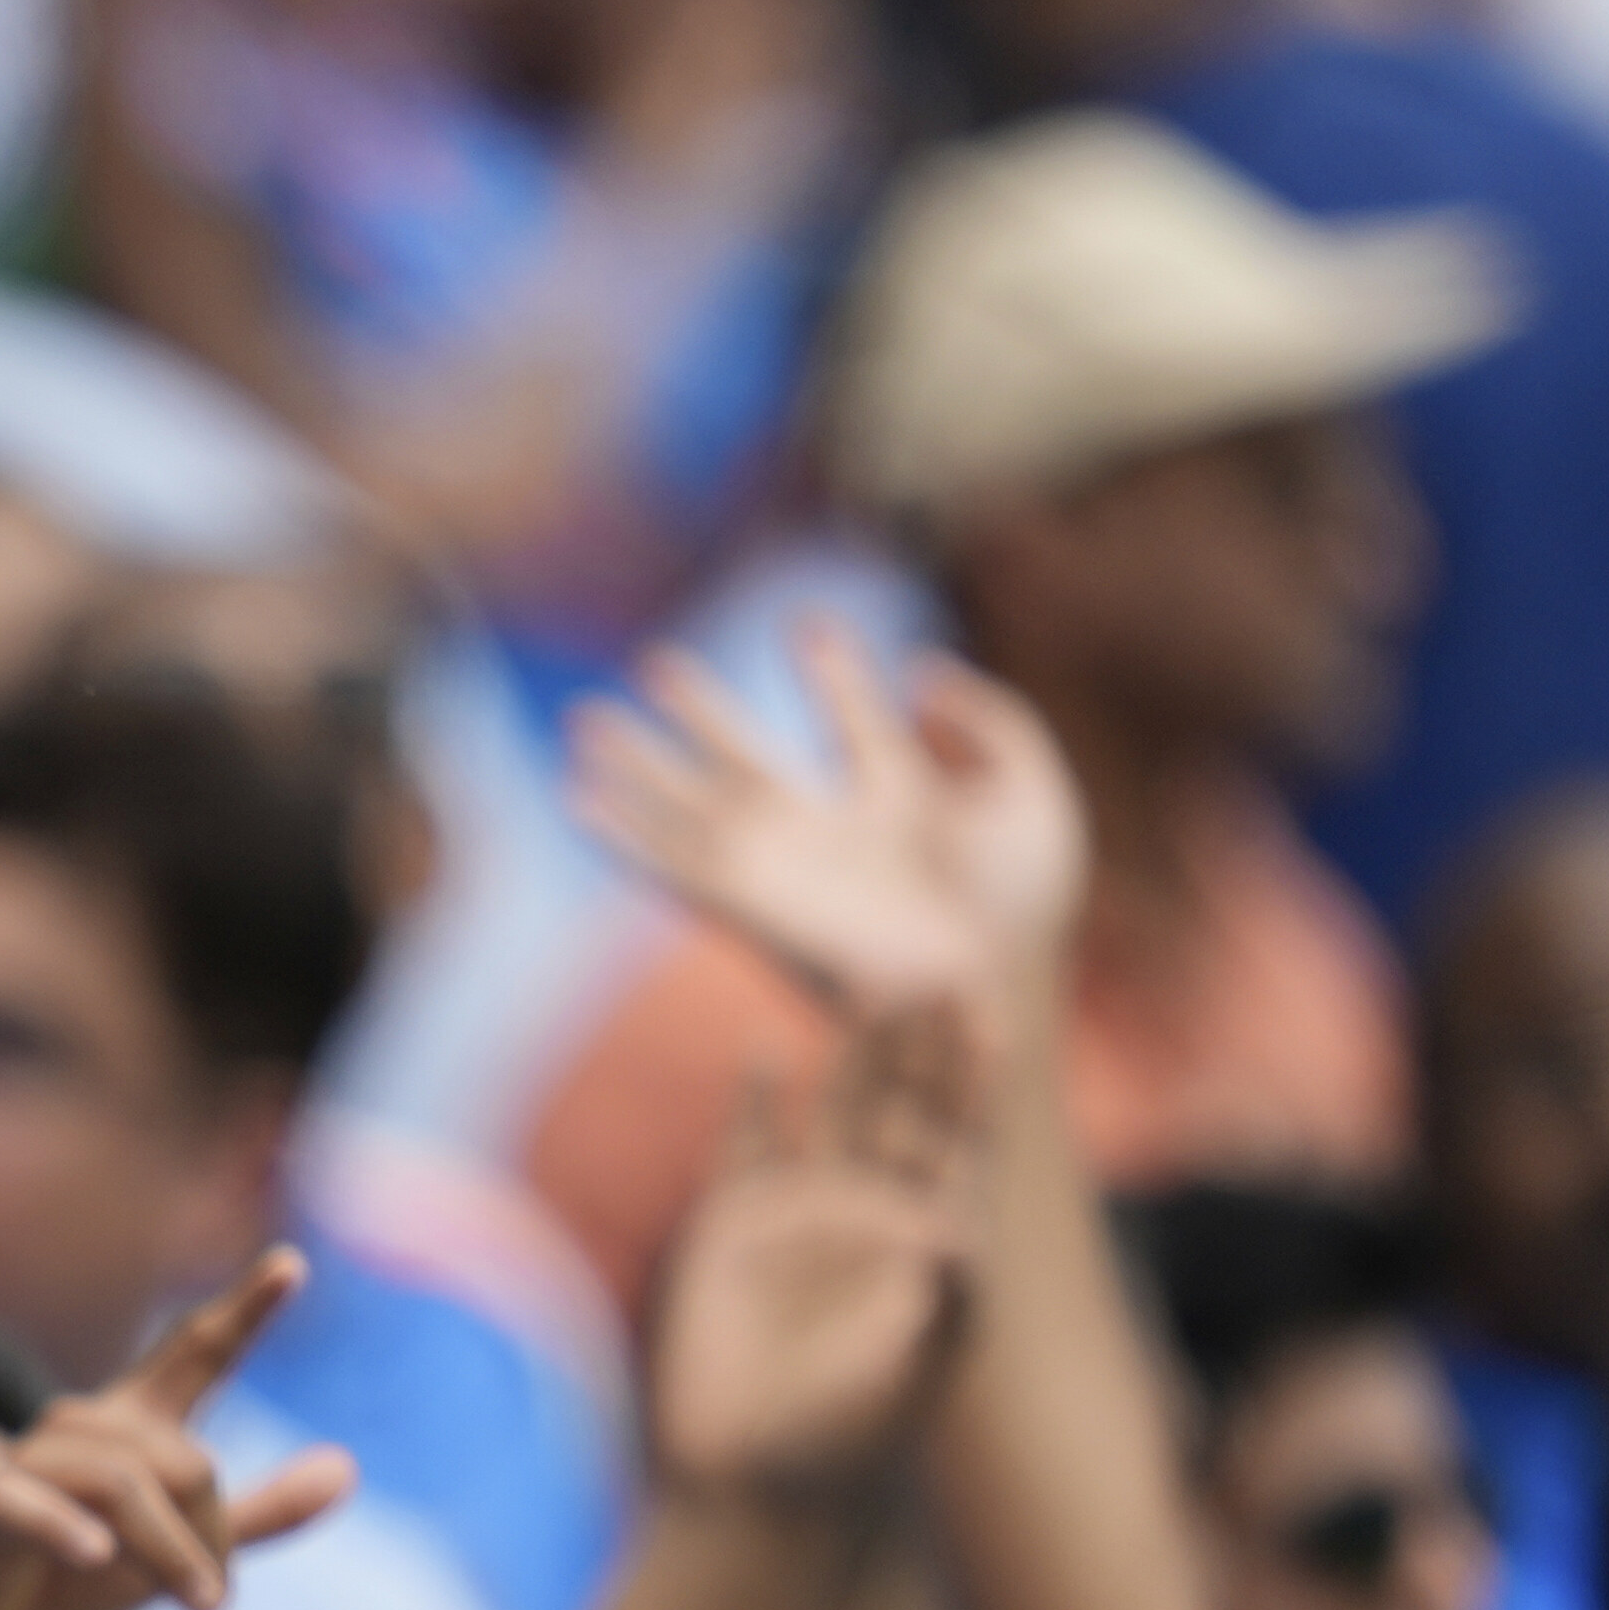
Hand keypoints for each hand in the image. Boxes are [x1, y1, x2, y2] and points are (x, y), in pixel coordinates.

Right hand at [0, 1255, 362, 1609]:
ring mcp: (26, 1466)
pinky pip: (33, 1506)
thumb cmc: (54, 1583)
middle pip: (184, 1457)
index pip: (191, 1357)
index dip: (243, 1311)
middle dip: (215, 1532)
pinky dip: (66, 1530)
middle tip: (215, 1606)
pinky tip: (93, 1557)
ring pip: (127, 1484)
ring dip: (172, 1554)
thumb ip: (254, 1519)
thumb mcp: (170, 1555)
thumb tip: (347, 1468)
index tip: (292, 1264)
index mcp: (127, 1431)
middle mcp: (78, 1430)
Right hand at [563, 617, 1081, 1031]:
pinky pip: (672, 865)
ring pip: (691, 802)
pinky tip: (576, 800)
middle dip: (698, 711)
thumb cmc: (1024, 904)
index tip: (807, 623)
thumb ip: (991, 719)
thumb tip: (918, 671)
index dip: (832, 670)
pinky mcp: (750, 907)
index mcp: (900, 798)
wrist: (988, 986)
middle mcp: (828, 831)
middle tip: (654, 660)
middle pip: (746, 757)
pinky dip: (621, 834)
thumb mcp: (1032, 789)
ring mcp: (784, 869)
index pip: (854, 719)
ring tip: (582, 718)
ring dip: (634, 764)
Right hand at [638, 1023, 979, 1515]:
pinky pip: (744, 1143)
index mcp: (934, 1233)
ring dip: (851, 1047)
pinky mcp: (731, 1225)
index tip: (990, 1018)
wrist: (756, 1481)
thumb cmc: (856, 1431)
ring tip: (866, 983)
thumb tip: (966, 1228)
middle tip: (932, 964)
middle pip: (901, 1100)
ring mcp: (801, 1211)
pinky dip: (752, 1098)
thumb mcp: (926, 1362)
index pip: (964, 1134)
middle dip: (919, 1039)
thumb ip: (949, 1294)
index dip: (975, 1078)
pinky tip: (764, 1050)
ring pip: (832, 1104)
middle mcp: (872, 1208)